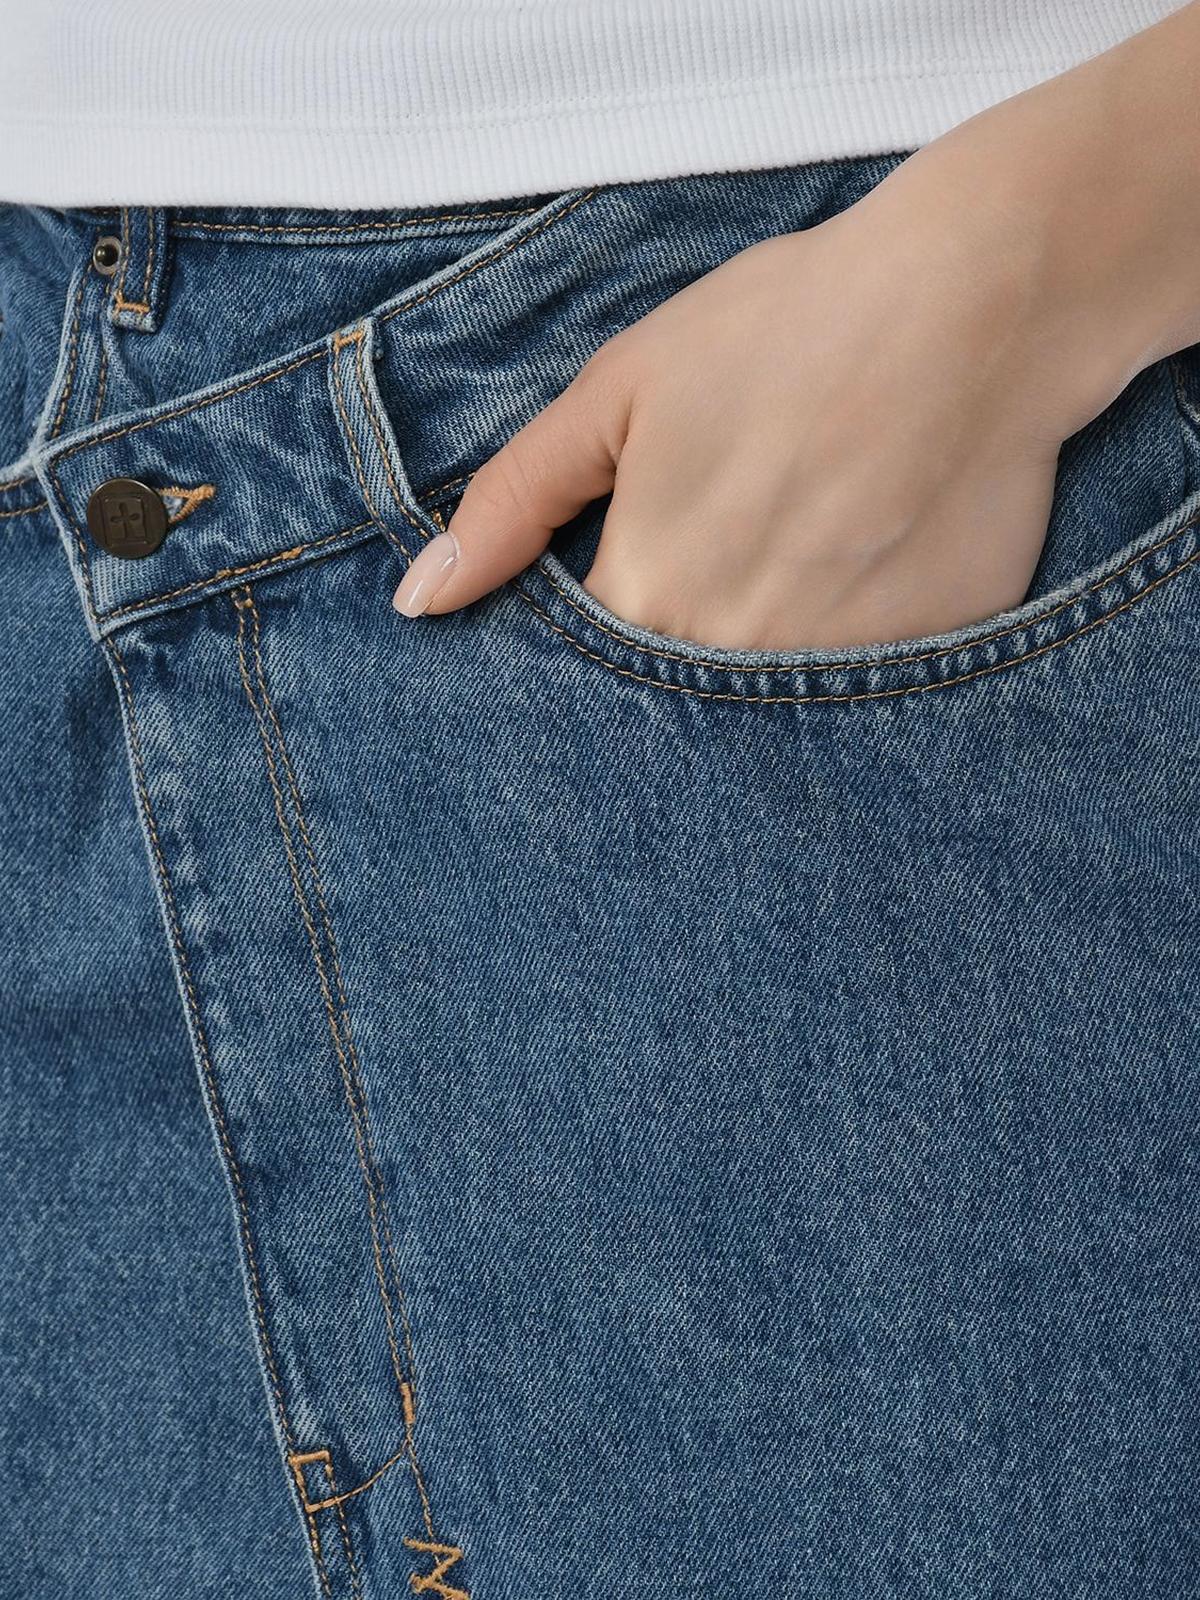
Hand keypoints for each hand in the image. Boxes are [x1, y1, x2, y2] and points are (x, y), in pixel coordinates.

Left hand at [391, 2, 1199, 649]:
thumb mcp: (619, 394)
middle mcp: (735, 664)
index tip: (626, 588)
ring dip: (764, 649)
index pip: (582, 681)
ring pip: (768, 710)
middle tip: (727, 552)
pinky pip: (866, 690)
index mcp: (649, 599)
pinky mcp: (925, 667)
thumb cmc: (785, 330)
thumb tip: (419, 601)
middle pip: (676, 706)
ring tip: (801, 547)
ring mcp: (838, 677)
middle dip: (681, 649)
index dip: (595, 643)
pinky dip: (853, 642)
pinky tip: (870, 558)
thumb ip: (514, 504)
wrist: (977, 306)